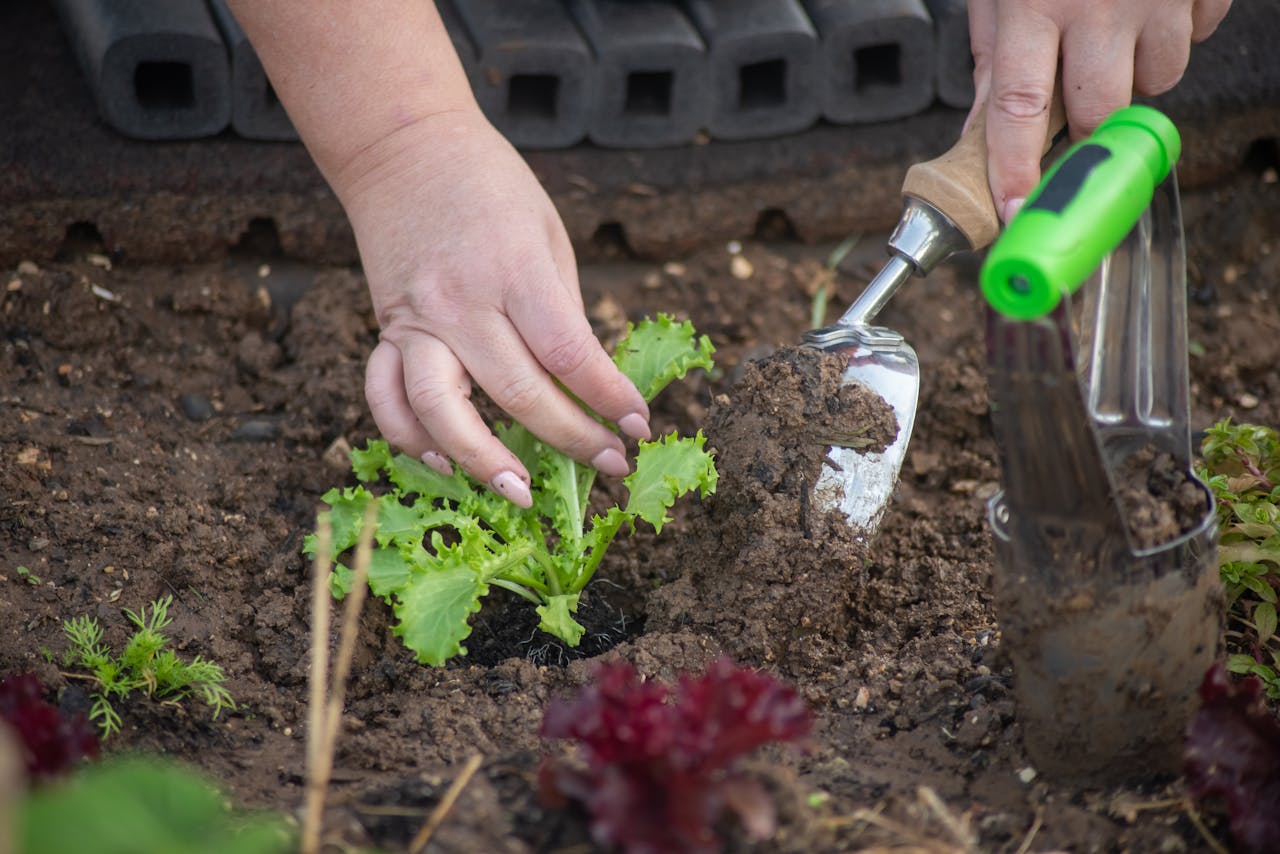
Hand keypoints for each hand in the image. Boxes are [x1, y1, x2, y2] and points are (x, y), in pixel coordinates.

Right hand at [340, 109, 651, 507]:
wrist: (403, 147)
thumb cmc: (491, 186)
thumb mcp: (548, 232)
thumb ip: (560, 309)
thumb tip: (585, 383)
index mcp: (515, 269)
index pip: (569, 353)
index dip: (608, 398)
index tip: (638, 426)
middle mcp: (461, 301)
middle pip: (519, 393)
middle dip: (573, 438)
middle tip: (609, 464)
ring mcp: (415, 320)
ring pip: (441, 410)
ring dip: (481, 461)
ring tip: (521, 492)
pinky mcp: (385, 329)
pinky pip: (386, 397)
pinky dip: (409, 437)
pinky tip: (442, 461)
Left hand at [966, 0, 1230, 222]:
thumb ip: (990, 54)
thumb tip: (981, 130)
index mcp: (1032, 4)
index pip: (1019, 108)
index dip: (1016, 168)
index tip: (1014, 214)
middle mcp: (1097, 5)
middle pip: (1098, 111)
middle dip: (1088, 121)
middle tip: (1076, 91)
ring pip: (1154, 82)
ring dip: (1133, 74)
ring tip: (1113, 27)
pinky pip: (1194, 39)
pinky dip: (1174, 33)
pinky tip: (1150, 2)